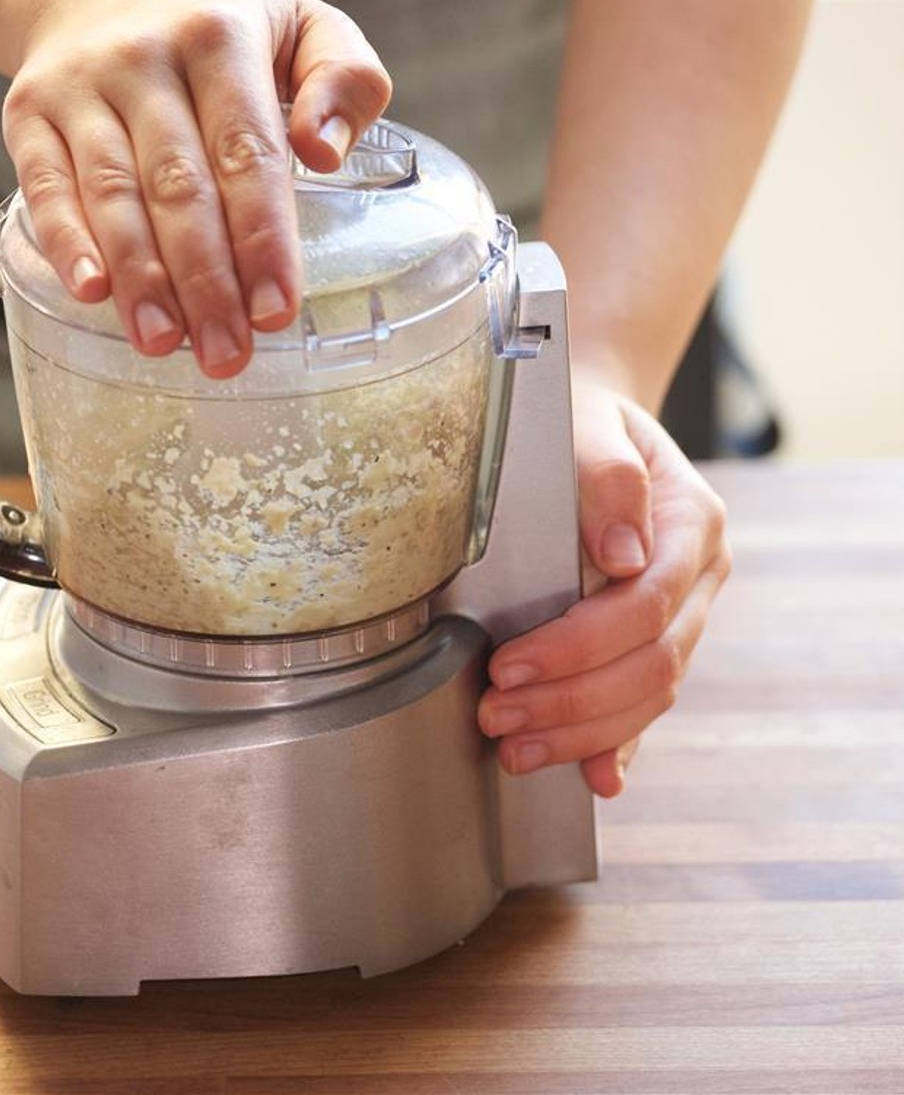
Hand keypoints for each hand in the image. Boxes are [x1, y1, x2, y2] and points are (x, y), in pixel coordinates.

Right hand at [3, 0, 390, 374]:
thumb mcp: (297, 23)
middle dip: (206, 281)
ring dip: (140, 278)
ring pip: (112, 194)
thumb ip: (344, 75)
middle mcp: (146, 58)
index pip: (248, 152)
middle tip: (225, 354)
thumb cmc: (212, 26)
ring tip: (164, 343)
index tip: (276, 310)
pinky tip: (91, 292)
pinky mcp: (30, 113)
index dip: (262, 238)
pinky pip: (45, 186)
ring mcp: (81, 87)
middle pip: (180, 185)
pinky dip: (67, 242)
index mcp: (221, 37)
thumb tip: (327, 151)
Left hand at [477, 380, 732, 797]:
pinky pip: (647, 702)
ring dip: (583, 732)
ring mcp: (685, 613)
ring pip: (651, 693)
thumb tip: (620, 553)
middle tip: (496, 715)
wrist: (595, 422)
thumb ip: (605, 475)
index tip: (510, 666)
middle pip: (649, 663)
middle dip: (570, 701)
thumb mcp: (587, 421)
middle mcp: (700, 576)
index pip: (644, 605)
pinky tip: (596, 778)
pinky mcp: (655, 640)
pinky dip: (621, 744)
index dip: (578, 645)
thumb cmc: (581, 419)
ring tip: (515, 748)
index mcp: (691, 523)